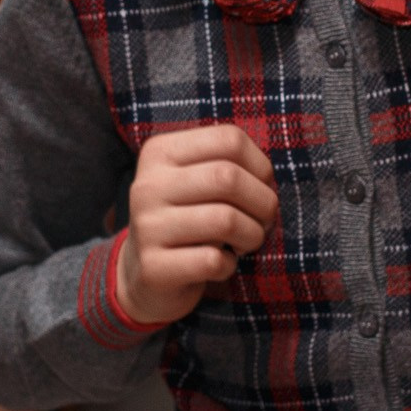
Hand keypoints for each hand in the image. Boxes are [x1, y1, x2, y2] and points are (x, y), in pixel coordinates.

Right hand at [116, 125, 279, 327]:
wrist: (143, 272)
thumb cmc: (187, 219)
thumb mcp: (198, 181)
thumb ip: (228, 164)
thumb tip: (268, 176)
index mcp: (160, 152)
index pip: (228, 139)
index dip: (261, 166)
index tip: (262, 188)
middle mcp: (147, 185)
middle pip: (228, 177)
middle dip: (263, 203)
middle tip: (263, 221)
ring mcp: (146, 226)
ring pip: (225, 220)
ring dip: (251, 236)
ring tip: (244, 243)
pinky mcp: (152, 267)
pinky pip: (213, 260)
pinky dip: (229, 265)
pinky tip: (220, 263)